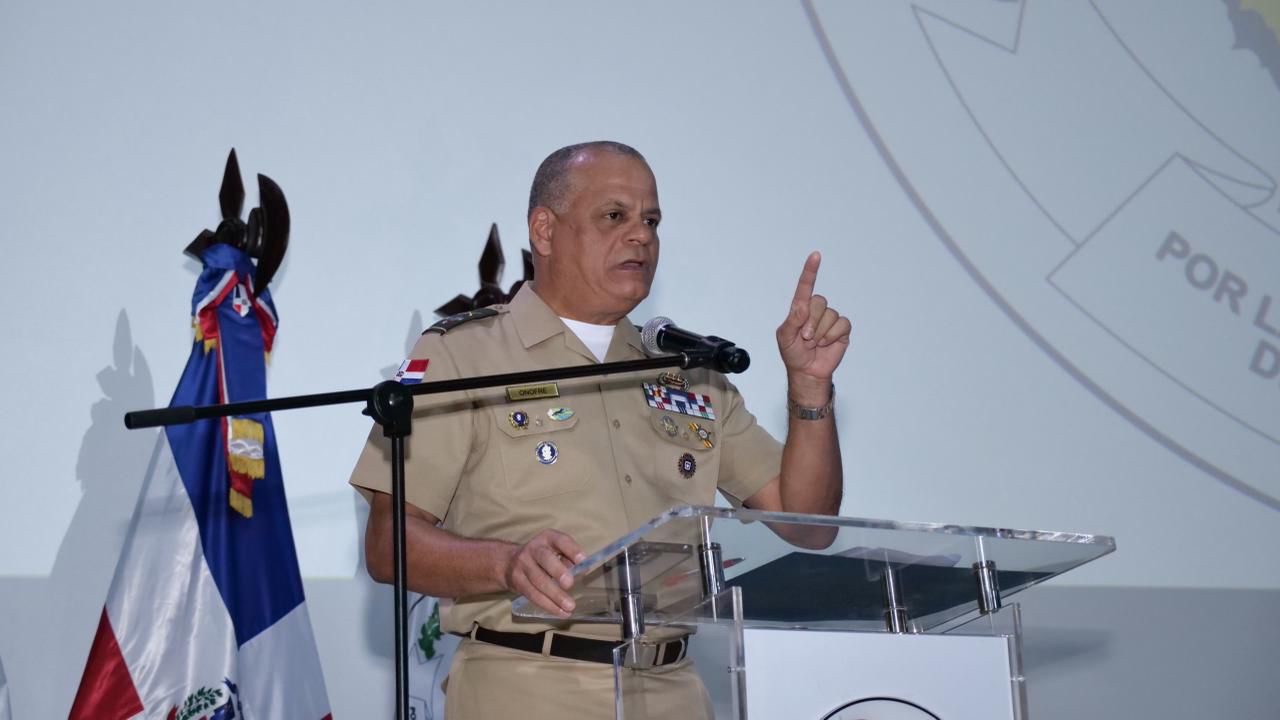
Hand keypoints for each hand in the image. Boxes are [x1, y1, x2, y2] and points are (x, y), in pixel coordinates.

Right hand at [502, 529, 586, 617]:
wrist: (508, 562)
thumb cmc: (542, 557)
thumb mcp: (554, 551)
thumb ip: (569, 559)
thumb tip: (583, 570)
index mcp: (548, 538)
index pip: (560, 540)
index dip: (571, 549)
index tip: (582, 560)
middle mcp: (534, 549)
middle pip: (545, 558)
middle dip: (558, 571)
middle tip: (569, 584)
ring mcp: (523, 565)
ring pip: (538, 581)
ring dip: (555, 596)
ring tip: (569, 606)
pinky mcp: (518, 582)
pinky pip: (533, 595)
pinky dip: (548, 605)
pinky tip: (560, 612)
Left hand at [776, 252, 850, 400]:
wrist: (808, 371)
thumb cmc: (793, 354)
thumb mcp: (784, 338)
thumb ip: (792, 321)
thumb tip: (803, 306)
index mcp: (800, 309)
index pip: (805, 287)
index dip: (810, 271)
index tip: (815, 255)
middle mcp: (816, 311)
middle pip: (819, 302)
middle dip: (811, 322)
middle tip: (806, 338)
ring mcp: (829, 319)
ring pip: (830, 315)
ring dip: (821, 333)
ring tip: (814, 343)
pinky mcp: (841, 329)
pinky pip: (841, 324)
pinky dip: (832, 336)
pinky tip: (826, 344)